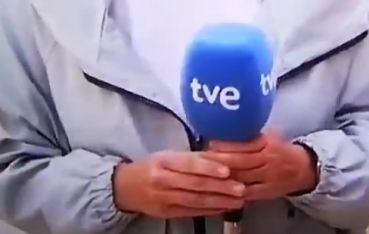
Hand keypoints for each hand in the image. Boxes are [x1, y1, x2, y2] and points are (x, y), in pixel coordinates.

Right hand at [113, 151, 243, 218]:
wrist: (126, 187)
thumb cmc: (154, 166)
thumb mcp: (169, 155)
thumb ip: (194, 157)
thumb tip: (223, 155)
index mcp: (164, 160)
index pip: (190, 164)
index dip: (209, 167)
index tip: (228, 171)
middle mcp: (163, 179)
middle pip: (195, 184)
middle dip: (221, 187)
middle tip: (241, 188)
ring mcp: (164, 198)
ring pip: (196, 200)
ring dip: (220, 201)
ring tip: (238, 201)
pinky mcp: (167, 213)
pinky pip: (192, 212)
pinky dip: (209, 210)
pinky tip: (224, 208)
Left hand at [204, 132, 317, 200]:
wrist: (304, 169)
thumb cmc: (282, 151)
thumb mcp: (271, 138)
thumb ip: (252, 137)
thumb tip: (227, 130)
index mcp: (268, 144)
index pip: (245, 145)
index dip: (227, 146)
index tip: (212, 144)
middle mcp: (268, 160)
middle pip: (241, 162)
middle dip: (220, 162)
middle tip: (203, 160)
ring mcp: (267, 177)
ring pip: (242, 178)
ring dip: (224, 177)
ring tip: (207, 174)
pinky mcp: (267, 192)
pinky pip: (248, 193)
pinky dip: (234, 192)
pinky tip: (221, 191)